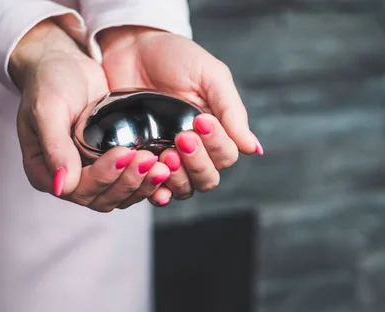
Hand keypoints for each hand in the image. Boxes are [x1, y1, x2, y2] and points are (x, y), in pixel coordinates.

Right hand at [9, 20, 172, 210]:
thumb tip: (61, 187)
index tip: (124, 152)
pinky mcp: (115, 166)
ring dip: (143, 184)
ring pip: (122, 195)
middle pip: (103, 199)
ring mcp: (94, 175)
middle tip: (149, 160)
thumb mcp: (47, 110)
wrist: (68, 65)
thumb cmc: (49, 83)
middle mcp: (71, 180)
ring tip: (162, 166)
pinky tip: (167, 167)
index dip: (104, 176)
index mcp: (45, 173)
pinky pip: (134, 183)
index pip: (78, 189)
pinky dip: (150, 179)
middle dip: (129, 181)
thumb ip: (55, 147)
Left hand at [98, 27, 262, 199]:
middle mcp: (196, 150)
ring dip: (178, 178)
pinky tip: (154, 180)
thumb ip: (232, 111)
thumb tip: (254, 149)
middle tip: (182, 138)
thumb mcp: (210, 76)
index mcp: (216, 132)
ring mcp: (169, 157)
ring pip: (185, 188)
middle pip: (208, 178)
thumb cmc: (175, 57)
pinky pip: (154, 188)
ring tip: (166, 155)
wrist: (131, 47)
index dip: (217, 145)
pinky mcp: (143, 160)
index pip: (227, 156)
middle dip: (198, 163)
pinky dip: (156, 190)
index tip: (201, 120)